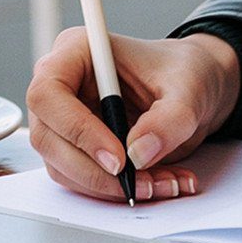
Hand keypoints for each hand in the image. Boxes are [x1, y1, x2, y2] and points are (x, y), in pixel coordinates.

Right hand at [24, 28, 240, 202]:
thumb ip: (169, 119)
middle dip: (94, 170)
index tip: (118, 157)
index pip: (49, 93)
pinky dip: (115, 191)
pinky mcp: (77, 148)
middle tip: (138, 183)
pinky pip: (82, 180)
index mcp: (77, 51)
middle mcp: (62, 85)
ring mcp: (64, 120)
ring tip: (159, 184)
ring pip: (62, 166)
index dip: (77, 129)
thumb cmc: (184, 72)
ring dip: (108, 187)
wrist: (194, 88)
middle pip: (47, 137)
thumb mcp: (188, 89)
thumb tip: (138, 153)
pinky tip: (153, 184)